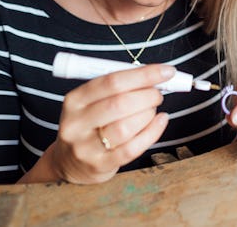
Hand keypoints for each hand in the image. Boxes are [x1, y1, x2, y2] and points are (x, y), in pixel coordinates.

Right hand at [27, 64, 174, 183]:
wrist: (70, 162)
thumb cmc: (92, 124)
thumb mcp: (94, 101)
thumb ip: (120, 88)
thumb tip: (157, 75)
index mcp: (75, 100)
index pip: (112, 81)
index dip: (143, 75)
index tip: (167, 71)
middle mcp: (76, 123)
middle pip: (119, 103)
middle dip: (148, 96)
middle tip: (158, 94)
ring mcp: (85, 147)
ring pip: (126, 127)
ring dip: (148, 115)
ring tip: (153, 110)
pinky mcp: (99, 165)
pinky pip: (132, 149)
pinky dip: (152, 132)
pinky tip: (160, 122)